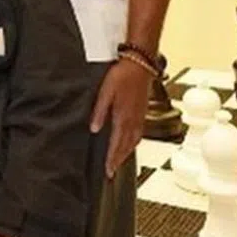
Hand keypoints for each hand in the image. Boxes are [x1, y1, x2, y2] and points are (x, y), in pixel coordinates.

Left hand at [90, 57, 153, 177]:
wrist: (140, 64)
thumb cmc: (122, 75)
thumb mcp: (105, 91)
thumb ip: (99, 111)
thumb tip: (94, 128)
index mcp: (123, 117)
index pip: (116, 144)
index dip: (112, 159)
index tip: (108, 171)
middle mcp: (133, 120)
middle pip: (126, 147)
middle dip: (118, 161)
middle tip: (112, 173)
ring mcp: (140, 117)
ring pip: (133, 142)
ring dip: (126, 154)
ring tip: (119, 162)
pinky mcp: (143, 112)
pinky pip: (138, 134)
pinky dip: (133, 143)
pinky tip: (130, 143)